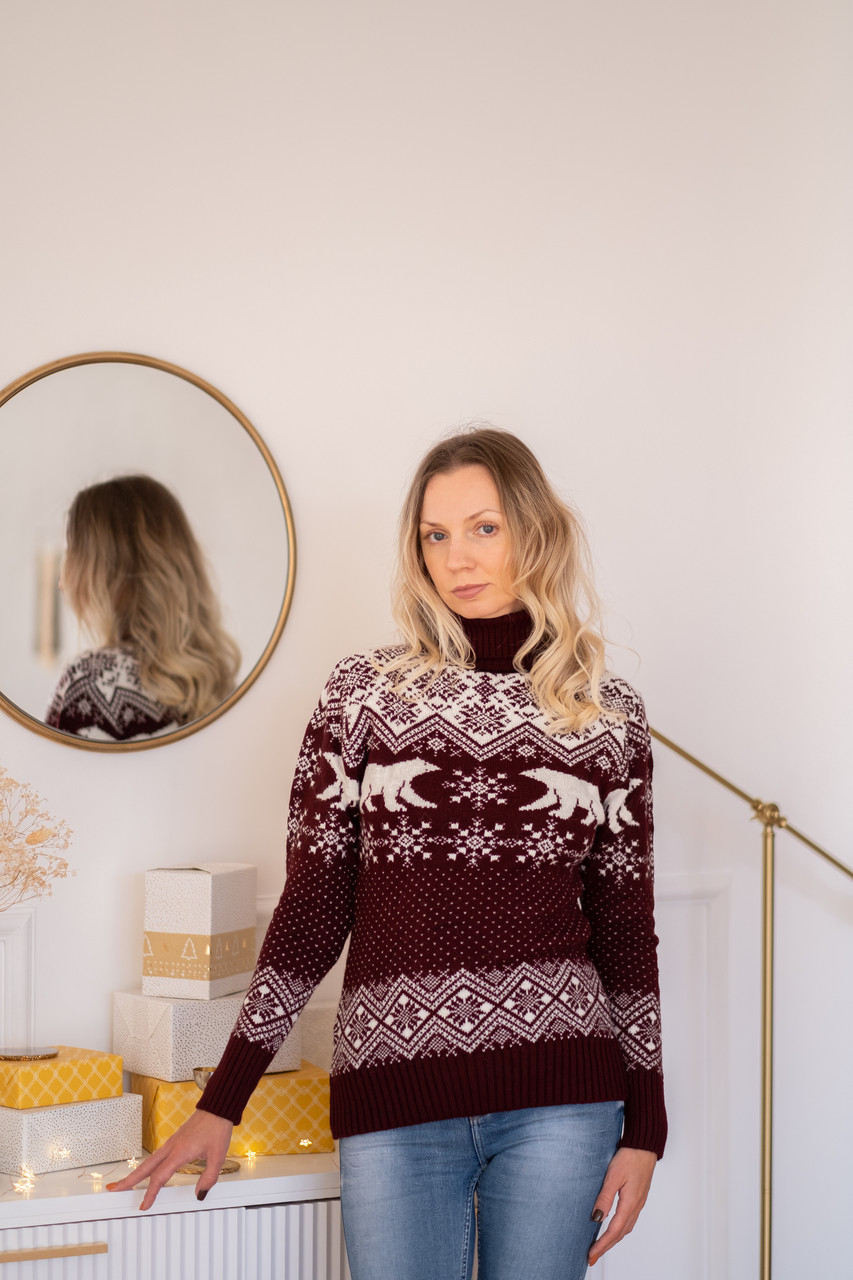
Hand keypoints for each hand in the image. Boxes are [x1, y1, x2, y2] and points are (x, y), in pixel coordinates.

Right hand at [106, 1110, 233, 1209]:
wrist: (217, 1108)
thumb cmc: (217, 1128)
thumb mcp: (218, 1156)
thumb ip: (209, 1177)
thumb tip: (199, 1194)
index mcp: (179, 1152)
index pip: (159, 1177)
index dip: (150, 1193)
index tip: (144, 1206)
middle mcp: (171, 1147)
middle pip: (145, 1167)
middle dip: (129, 1180)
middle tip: (113, 1190)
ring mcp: (171, 1143)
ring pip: (149, 1161)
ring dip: (135, 1173)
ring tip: (124, 1183)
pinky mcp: (174, 1140)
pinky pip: (156, 1156)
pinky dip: (147, 1166)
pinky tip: (147, 1171)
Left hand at [588, 1146, 656, 1265]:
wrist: (645, 1145)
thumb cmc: (630, 1156)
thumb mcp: (613, 1175)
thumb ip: (605, 1197)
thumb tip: (596, 1218)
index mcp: (630, 1203)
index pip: (613, 1231)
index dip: (602, 1244)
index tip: (591, 1254)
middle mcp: (636, 1206)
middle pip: (620, 1233)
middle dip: (606, 1246)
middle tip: (593, 1255)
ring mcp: (639, 1202)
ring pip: (626, 1228)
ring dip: (613, 1239)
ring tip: (601, 1245)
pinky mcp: (638, 1197)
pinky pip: (629, 1219)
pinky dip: (620, 1229)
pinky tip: (613, 1227)